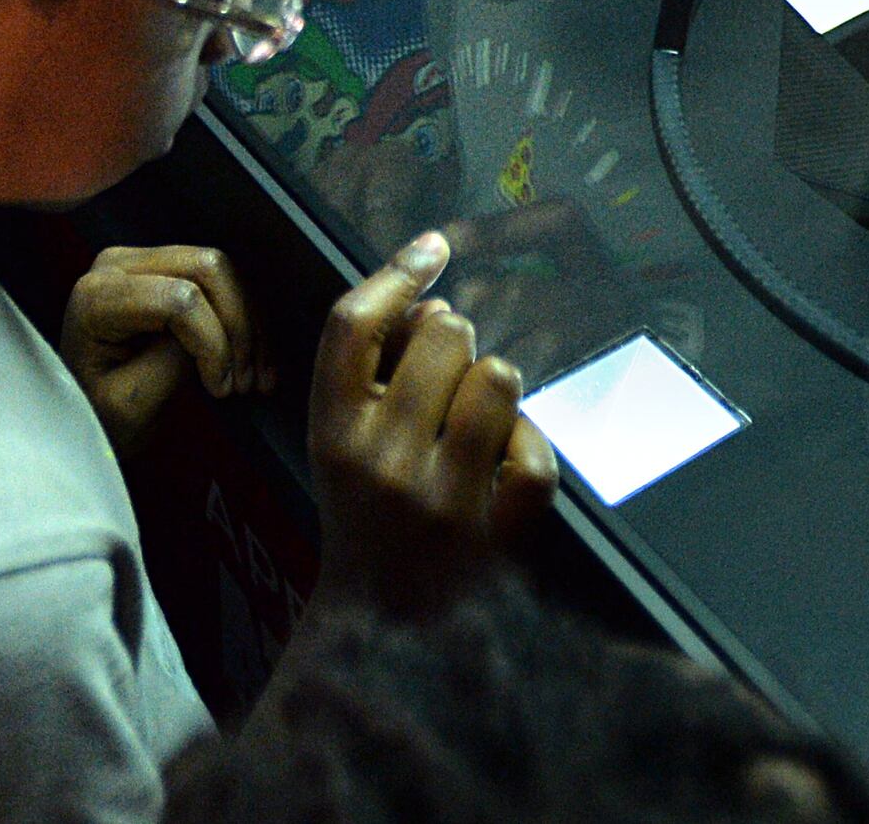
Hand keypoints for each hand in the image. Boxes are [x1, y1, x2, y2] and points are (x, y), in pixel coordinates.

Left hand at [66, 244, 268, 455]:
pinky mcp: (164, 271)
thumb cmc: (98, 413)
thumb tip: (215, 337)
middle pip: (206, 268)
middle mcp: (116, 265)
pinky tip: (254, 359)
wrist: (86, 412)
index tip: (221, 388)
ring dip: (248, 324)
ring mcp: (141, 261)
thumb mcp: (130, 403)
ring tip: (255, 377)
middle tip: (246, 381)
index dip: (212, 343)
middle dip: (238, 326)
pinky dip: (244, 319)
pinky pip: (219, 280)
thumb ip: (170, 363)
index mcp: (96, 297)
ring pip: (221, 270)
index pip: (177, 300)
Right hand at [307, 232, 557, 614]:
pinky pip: (536, 449)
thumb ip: (376, 370)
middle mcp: (380, 460)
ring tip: (480, 417)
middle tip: (449, 380)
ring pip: (498, 377)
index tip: (435, 245)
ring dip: (497, 386)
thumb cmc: (366, 513)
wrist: (382, 624)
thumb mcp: (344, 441)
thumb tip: (436, 301)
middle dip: (458, 341)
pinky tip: (508, 461)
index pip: (352, 324)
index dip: (397, 271)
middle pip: (443, 334)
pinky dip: (530, 448)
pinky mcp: (493, 536)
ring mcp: (439, 500)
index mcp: (333, 431)